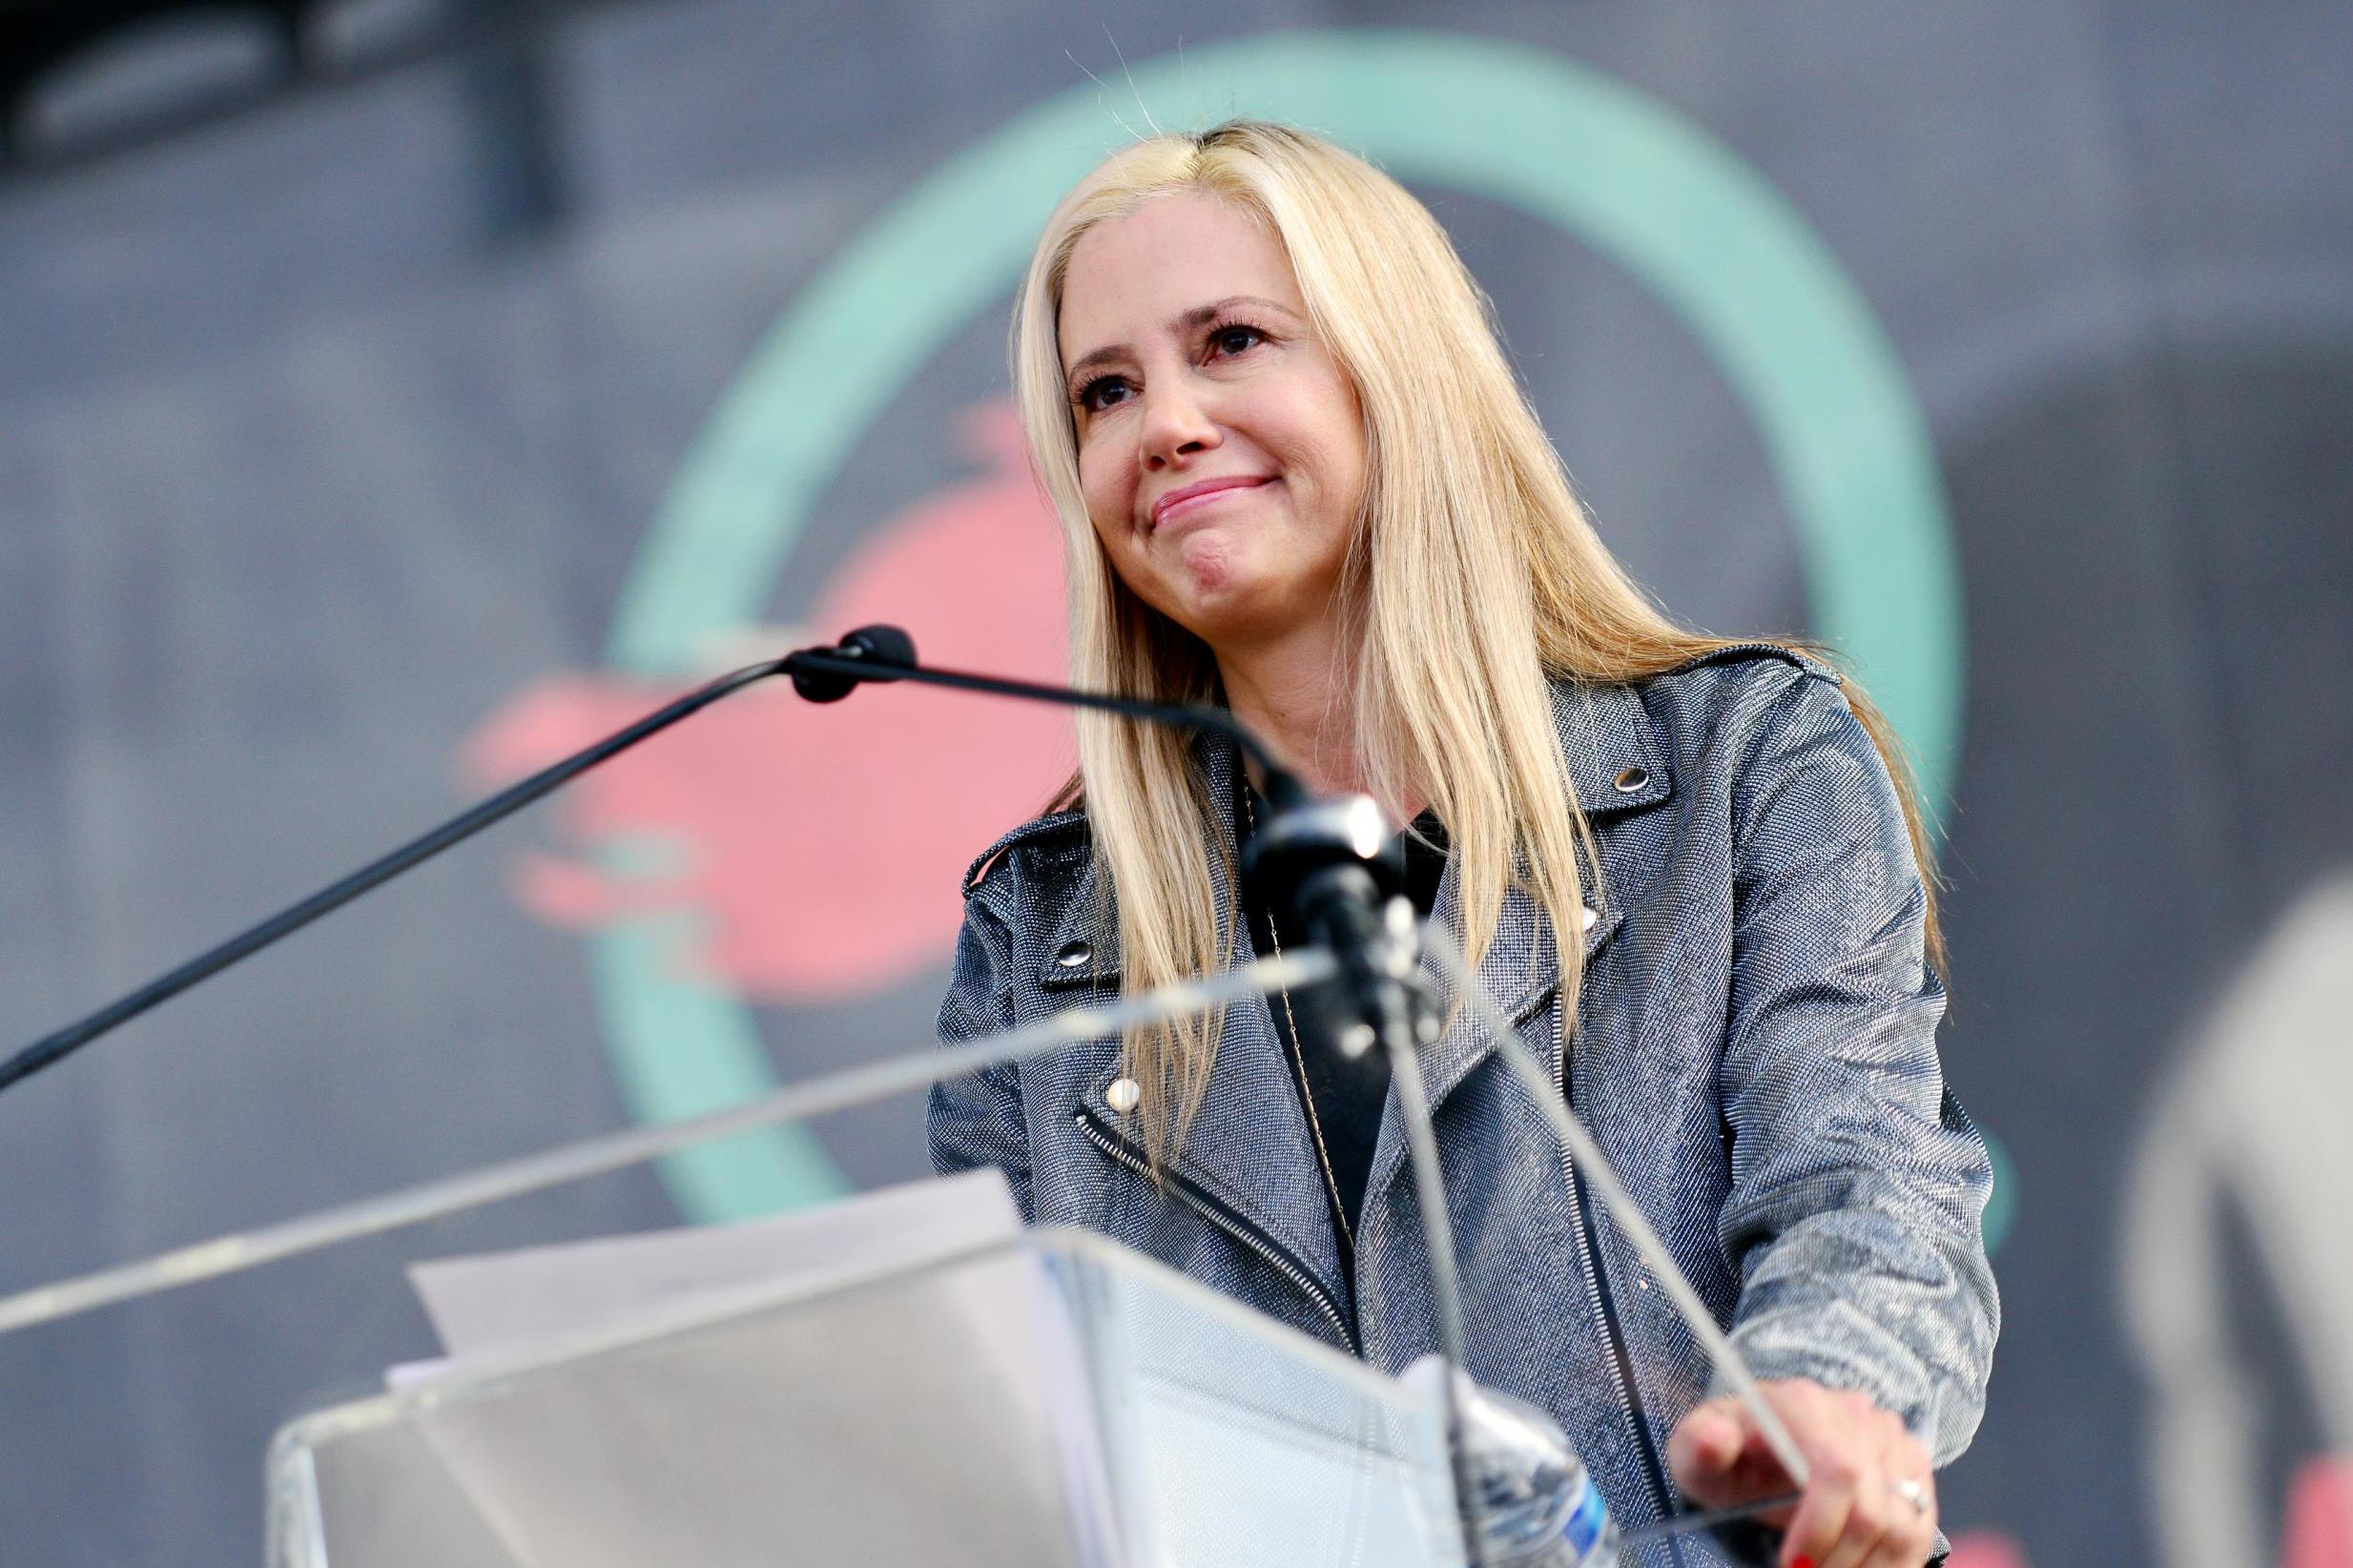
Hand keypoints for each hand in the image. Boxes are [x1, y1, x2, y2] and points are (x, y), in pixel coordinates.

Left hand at [1666, 1378, 1935, 1567]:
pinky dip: (1895, 1566)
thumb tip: (1714, 1440)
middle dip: (1839, 1561)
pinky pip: (1921, 1529)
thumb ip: (1699, 1445)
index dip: (1821, 1529)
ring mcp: (1892, 1441)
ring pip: (1905, 1526)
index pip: (1838, 1471)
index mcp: (1805, 1405)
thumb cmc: (1730, 1451)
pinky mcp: (1912, 1468)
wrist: (1761, 1441)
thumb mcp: (1697, 1449)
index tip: (1791, 1566)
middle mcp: (1859, 1415)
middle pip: (1874, 1509)